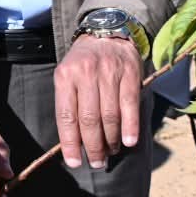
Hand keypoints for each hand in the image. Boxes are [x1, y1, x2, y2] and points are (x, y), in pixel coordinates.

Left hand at [53, 34, 142, 170]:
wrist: (106, 33)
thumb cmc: (83, 63)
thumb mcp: (67, 77)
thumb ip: (69, 104)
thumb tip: (73, 142)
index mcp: (65, 76)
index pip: (66, 116)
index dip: (70, 143)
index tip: (74, 162)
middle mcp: (86, 74)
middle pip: (89, 119)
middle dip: (93, 147)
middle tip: (96, 163)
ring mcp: (109, 72)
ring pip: (110, 115)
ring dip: (111, 140)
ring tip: (110, 153)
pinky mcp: (130, 73)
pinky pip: (130, 105)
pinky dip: (130, 127)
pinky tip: (128, 142)